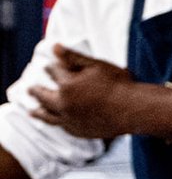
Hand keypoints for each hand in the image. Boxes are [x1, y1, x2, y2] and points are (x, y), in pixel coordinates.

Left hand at [27, 45, 144, 140]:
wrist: (134, 110)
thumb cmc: (119, 85)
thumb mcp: (97, 65)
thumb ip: (74, 57)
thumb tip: (55, 47)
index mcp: (67, 85)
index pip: (55, 72)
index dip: (52, 68)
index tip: (50, 66)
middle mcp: (64, 104)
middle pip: (44, 96)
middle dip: (36, 91)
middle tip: (30, 89)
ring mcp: (70, 119)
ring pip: (48, 116)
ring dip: (39, 112)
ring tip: (32, 112)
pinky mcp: (79, 131)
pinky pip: (63, 127)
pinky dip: (57, 123)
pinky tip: (56, 122)